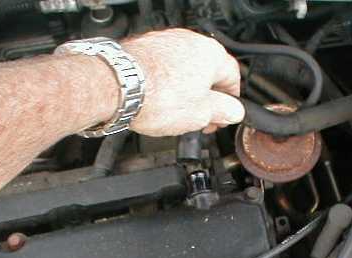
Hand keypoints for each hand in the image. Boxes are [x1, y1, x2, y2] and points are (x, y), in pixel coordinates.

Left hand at [121, 28, 243, 136]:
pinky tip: (159, 102)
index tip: (224, 115)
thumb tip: (235, 111)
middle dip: (206, 99)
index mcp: (211, 54)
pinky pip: (164, 69)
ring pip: (185, 71)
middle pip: (208, 73)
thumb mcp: (202, 114)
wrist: (117, 87)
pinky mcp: (145, 48)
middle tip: (202, 120)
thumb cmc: (157, 97)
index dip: (231, 102)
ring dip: (186, 92)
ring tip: (177, 114)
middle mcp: (190, 42)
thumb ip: (225, 111)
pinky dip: (165, 84)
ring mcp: (165, 42)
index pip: (233, 77)